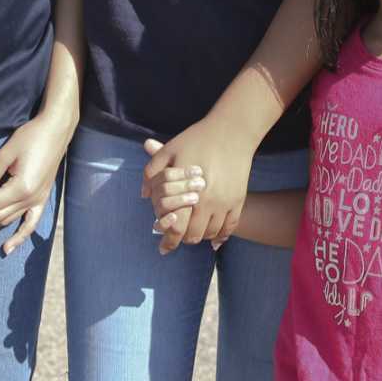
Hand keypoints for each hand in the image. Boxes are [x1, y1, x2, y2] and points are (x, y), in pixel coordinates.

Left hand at [0, 113, 75, 255]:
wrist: (56, 131)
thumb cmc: (30, 137)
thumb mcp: (6, 153)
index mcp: (19, 188)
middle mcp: (29, 199)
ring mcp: (37, 201)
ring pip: (8, 221)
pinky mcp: (42, 200)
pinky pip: (30, 224)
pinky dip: (19, 237)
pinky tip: (7, 249)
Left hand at [143, 114, 255, 246]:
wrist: (232, 131)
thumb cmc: (198, 139)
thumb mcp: (171, 150)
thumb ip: (153, 171)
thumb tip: (143, 194)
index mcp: (187, 190)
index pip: (176, 226)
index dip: (168, 240)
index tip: (163, 249)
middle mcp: (207, 200)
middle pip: (194, 235)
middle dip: (183, 240)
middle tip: (178, 239)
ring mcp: (225, 202)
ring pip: (211, 233)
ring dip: (201, 237)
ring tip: (193, 234)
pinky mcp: (238, 200)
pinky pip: (230, 227)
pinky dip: (221, 236)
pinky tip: (214, 240)